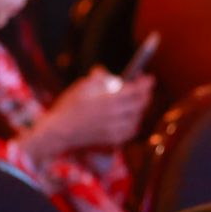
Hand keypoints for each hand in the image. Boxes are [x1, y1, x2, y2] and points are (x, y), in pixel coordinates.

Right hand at [23, 69, 152, 159]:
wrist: (60, 131)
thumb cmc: (70, 106)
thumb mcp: (83, 86)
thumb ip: (100, 78)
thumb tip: (107, 72)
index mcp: (110, 101)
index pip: (136, 91)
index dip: (146, 84)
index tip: (150, 78)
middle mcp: (117, 116)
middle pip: (141, 104)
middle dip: (145, 95)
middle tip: (144, 88)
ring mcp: (117, 129)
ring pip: (138, 117)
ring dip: (139, 108)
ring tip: (134, 101)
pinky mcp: (115, 139)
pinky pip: (132, 129)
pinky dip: (133, 121)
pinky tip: (128, 116)